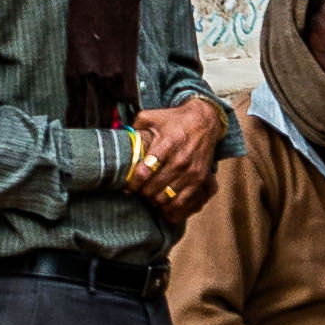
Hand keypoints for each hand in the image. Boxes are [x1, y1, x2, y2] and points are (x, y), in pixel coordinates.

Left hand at [129, 95, 223, 217]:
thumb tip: (120, 141)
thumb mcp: (152, 117)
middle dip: (142, 193)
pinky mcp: (200, 179)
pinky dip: (170, 207)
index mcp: (168, 142)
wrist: (204, 121)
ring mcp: (192, 171)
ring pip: (166, 198)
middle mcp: (181, 159)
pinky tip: (164, 202)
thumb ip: (134, 127)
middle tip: (138, 191)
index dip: (132, 183)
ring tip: (150, 195)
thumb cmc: (174, 120)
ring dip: (154, 200)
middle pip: (153, 188)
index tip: (128, 186)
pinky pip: (182, 203)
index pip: (144, 172)